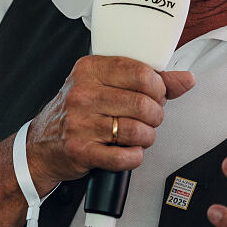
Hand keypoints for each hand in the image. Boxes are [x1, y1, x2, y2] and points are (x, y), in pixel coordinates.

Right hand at [27, 55, 194, 192]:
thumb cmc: (78, 112)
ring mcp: (80, 123)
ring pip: (137, 130)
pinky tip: (127, 150)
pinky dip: (134, 157)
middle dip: (154, 115)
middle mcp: (83, 94)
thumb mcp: (107, 85)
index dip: (158, 87)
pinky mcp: (82, 151)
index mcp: (90, 70)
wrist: (41, 146)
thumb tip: (185, 79)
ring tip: (138, 135)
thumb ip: (149, 81)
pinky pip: (125, 157)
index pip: (141, 72)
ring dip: (146, 137)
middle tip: (148, 118)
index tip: (156, 94)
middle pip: (143, 103)